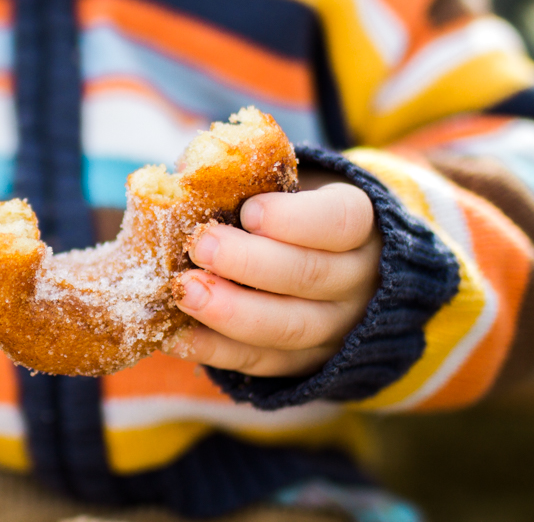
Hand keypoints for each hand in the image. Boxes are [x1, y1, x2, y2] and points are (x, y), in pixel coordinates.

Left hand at [163, 171, 380, 376]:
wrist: (330, 261)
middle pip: (310, 275)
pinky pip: (261, 363)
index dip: (293, 219)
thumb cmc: (291, 209)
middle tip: (200, 246)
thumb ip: (245, 176)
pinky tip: (173, 335)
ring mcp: (337, 327)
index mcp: (360, 224)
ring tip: (183, 291)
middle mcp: (358, 279)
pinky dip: (214, 351)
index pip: (340, 221)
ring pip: (289, 327)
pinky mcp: (305, 363)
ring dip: (231, 312)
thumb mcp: (286, 182)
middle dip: (249, 263)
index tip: (248, 211)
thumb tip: (186, 170)